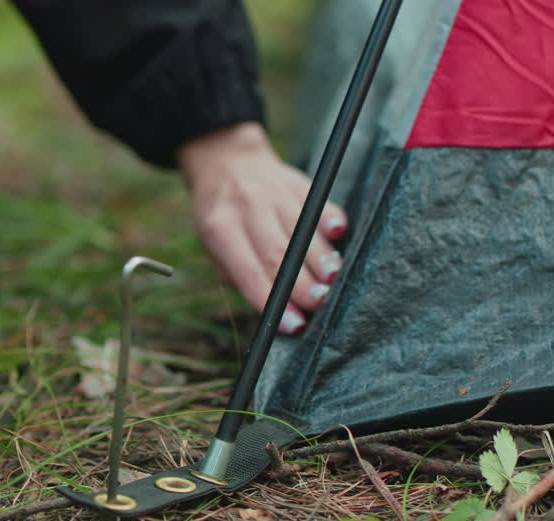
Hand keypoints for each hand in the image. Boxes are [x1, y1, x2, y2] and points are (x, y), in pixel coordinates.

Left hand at [177, 122, 347, 334]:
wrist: (227, 163)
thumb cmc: (224, 219)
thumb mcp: (215, 247)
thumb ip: (241, 275)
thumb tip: (276, 309)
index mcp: (221, 229)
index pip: (249, 271)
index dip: (272, 299)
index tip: (293, 324)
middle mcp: (248, 208)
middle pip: (279, 252)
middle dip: (301, 281)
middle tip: (318, 303)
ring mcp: (275, 194)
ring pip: (302, 229)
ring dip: (320, 256)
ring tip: (333, 277)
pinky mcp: (299, 183)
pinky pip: (319, 202)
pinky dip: (330, 218)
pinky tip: (338, 233)